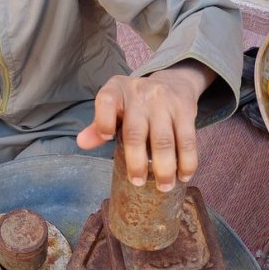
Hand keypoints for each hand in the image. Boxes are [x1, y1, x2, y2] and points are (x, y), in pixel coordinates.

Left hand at [76, 61, 216, 191]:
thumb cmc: (135, 103)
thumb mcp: (115, 106)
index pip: (106, 101)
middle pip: (135, 132)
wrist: (172, 82)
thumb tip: (81, 143)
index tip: (107, 137)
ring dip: (165, 168)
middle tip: (137, 183)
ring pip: (164, 140)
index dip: (103, 120)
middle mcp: (139, 94)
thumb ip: (98, 125)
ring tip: (163, 187)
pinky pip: (187, 139)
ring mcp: (164, 102)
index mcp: (116, 90)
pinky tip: (184, 175)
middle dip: (137, 162)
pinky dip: (187, 160)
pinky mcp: (185, 110)